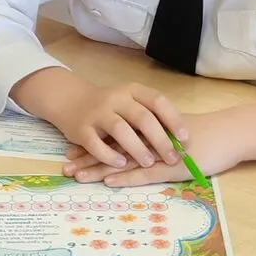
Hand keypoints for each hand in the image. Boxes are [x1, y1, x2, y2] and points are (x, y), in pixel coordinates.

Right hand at [11, 67, 188, 170]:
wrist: (69, 99)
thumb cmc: (110, 105)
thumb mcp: (130, 102)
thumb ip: (150, 115)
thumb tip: (181, 139)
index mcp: (132, 90)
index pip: (158, 101)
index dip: (173, 119)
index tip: (186, 138)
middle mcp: (116, 98)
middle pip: (142, 117)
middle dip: (160, 140)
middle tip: (173, 158)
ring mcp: (97, 112)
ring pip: (120, 130)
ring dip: (137, 148)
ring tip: (149, 163)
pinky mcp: (81, 129)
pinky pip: (96, 144)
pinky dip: (110, 156)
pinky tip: (121, 165)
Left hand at [62, 114, 243, 186]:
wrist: (231, 134)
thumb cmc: (207, 135)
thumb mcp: (177, 134)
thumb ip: (157, 138)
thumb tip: (140, 145)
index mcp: (149, 129)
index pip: (115, 136)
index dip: (93, 144)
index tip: (72, 150)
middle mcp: (150, 139)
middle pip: (112, 148)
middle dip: (87, 157)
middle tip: (65, 165)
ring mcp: (159, 154)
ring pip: (122, 161)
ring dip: (99, 169)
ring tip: (77, 175)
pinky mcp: (171, 168)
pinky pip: (144, 173)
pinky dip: (126, 176)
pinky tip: (108, 180)